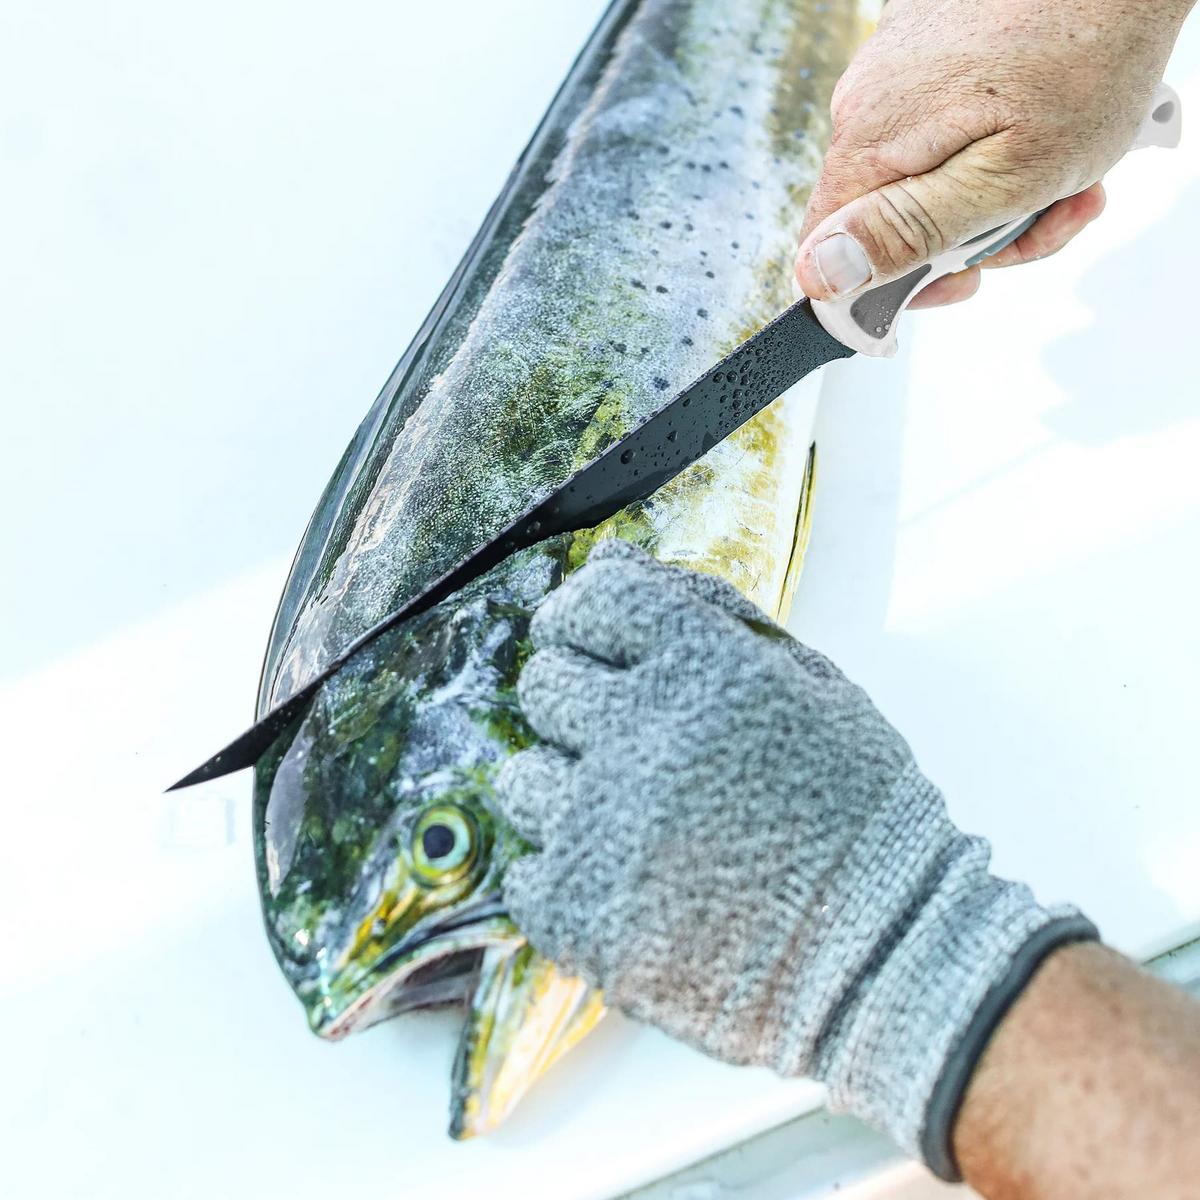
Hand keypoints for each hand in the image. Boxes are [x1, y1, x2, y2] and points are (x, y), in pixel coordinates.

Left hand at [497, 540, 1095, 1178]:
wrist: (885, 956)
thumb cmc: (855, 810)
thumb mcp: (808, 684)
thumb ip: (707, 608)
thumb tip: (610, 555)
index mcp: (705, 665)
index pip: (593, 597)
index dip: (587, 617)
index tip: (594, 645)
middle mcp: (643, 734)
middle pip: (544, 682)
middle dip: (581, 705)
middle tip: (638, 748)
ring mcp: (602, 827)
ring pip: (521, 778)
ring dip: (569, 796)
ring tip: (644, 829)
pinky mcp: (578, 912)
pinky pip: (522, 871)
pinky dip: (568, 879)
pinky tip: (635, 888)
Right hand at [794, 0, 1189, 308]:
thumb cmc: (1089, 58)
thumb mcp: (1005, 177)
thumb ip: (908, 231)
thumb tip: (820, 275)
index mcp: (871, 142)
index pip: (829, 255)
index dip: (886, 289)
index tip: (954, 283)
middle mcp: (866, 102)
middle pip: (888, 218)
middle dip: (966, 238)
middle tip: (1040, 220)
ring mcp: (894, 70)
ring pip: (926, 177)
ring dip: (995, 193)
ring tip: (1063, 176)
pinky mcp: (926, 47)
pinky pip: (944, 129)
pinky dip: (995, 144)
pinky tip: (1042, 129)